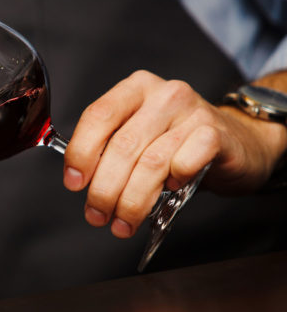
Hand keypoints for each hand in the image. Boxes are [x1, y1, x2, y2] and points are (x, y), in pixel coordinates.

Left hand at [63, 70, 286, 238]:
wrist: (239, 143)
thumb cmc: (179, 142)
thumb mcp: (139, 135)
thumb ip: (109, 147)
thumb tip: (78, 178)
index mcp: (135, 88)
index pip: (97, 116)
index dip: (80, 153)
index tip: (74, 183)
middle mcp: (163, 94)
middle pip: (122, 145)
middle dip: (104, 188)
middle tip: (97, 215)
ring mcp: (192, 111)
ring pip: (150, 162)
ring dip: (132, 200)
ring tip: (122, 222)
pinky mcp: (217, 134)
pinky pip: (184, 163)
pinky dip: (173, 183)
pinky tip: (170, 190)